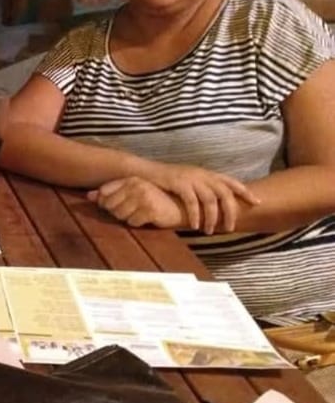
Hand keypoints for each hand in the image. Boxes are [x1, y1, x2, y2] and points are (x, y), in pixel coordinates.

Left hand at [87, 177, 183, 228]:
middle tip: (133, 210)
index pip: (105, 192)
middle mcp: (136, 185)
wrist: (179, 208)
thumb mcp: (133, 193)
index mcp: (131, 179)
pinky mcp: (150, 209)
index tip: (117, 205)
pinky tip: (147, 218)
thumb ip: (110, 193)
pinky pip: (132, 222)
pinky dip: (138, 223)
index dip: (106, 203)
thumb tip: (89, 196)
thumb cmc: (154, 201)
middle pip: (110, 205)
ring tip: (140, 213)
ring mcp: (144, 197)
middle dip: (118, 212)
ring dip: (128, 218)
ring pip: (120, 215)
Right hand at [140, 162, 259, 233]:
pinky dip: (195, 215)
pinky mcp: (178, 183)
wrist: (144, 171)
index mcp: (206, 174)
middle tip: (230, 228)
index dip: (245, 191)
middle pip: (224, 193)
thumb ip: (202, 189)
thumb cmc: (166, 180)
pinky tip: (195, 226)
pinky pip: (192, 201)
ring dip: (212, 217)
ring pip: (210, 199)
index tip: (257, 202)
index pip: (231, 181)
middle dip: (230, 211)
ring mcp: (190, 178)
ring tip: (210, 231)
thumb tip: (217, 204)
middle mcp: (201, 174)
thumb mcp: (189, 181)